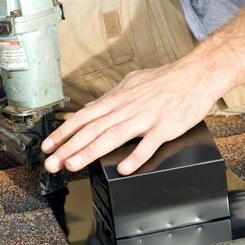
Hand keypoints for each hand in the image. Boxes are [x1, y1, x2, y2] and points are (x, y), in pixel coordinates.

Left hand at [41, 64, 221, 175]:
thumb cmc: (166, 80)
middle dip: (68, 147)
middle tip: (51, 164)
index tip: (48, 146)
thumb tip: (91, 107)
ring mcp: (145, 118)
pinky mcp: (165, 127)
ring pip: (112, 136)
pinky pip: (149, 144)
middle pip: (92, 129)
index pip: (84, 116)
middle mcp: (127, 108)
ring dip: (90, 152)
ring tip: (72, 165)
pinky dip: (136, 156)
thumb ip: (111, 98)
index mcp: (118, 99)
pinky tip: (124, 169)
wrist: (196, 75)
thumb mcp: (132, 83)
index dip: (64, 132)